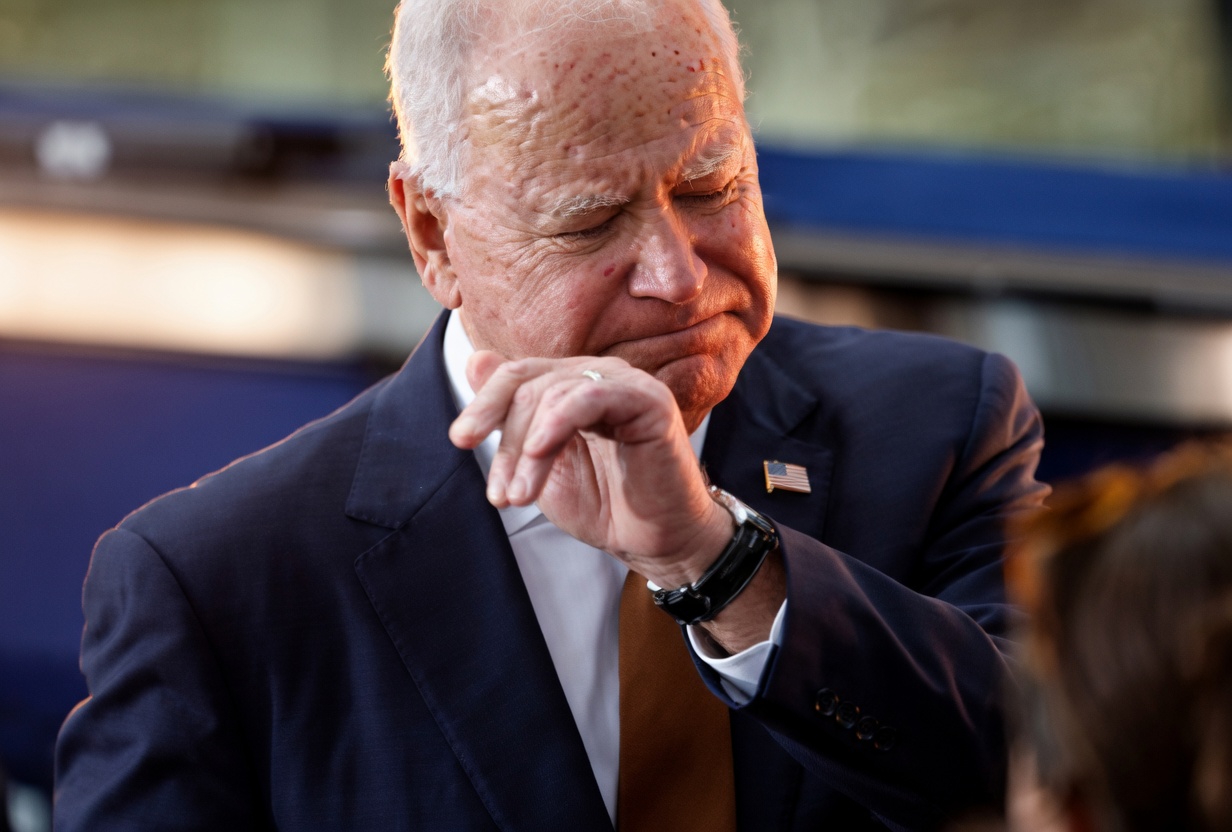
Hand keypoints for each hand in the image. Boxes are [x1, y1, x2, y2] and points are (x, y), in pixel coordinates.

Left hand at [448, 351, 732, 588]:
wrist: (654, 542)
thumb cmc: (604, 504)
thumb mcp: (540, 464)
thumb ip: (512, 416)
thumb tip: (474, 357)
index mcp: (572, 386)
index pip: (518, 375)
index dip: (484, 404)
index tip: (460, 440)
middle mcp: (599, 376)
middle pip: (529, 384)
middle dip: (505, 441)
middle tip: (499, 494)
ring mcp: (626, 384)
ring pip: (554, 393)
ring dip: (527, 449)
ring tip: (520, 496)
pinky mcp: (650, 401)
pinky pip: (592, 396)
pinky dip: (558, 422)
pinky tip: (540, 453)